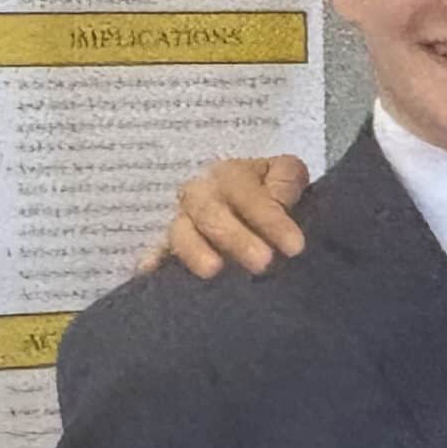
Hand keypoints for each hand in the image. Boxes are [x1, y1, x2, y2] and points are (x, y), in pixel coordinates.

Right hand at [135, 155, 313, 277]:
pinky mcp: (169, 245)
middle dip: (236, 238)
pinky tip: (151, 272)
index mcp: (230, 174)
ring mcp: (182, 220)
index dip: (271, 220)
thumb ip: (286, 181)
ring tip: (213, 271)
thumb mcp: (285, 174)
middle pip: (210, 212)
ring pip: (179, 231)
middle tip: (262, 263)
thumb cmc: (271, 188)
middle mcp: (200, 194)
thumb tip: (279, 199)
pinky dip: (154, 260)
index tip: (295, 247)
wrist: (248, 200)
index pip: (249, 194)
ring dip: (195, 251)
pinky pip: (158, 251)